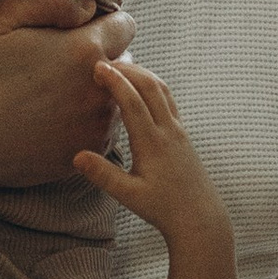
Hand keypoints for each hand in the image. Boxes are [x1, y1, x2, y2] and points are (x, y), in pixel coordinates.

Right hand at [0, 0, 135, 198]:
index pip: (126, 26)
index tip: (82, 30)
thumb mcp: (0, 16)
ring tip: (59, 92)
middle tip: (66, 63)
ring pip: (116, 100)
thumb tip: (88, 6)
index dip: (104, 23)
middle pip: (126, 64)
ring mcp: (94, 127)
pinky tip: (56, 118)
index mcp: (83, 50)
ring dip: (99, 92)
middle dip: (105, 58)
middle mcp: (98, 91)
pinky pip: (103, 131)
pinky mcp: (84, 153)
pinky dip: (87, 122)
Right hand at [72, 58, 230, 252]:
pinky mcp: (183, 134)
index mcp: (153, 143)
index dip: (115, 80)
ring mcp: (179, 130)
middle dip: (127, 69)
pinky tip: (140, 87)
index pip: (132, 101)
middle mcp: (169, 131)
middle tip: (104, 60)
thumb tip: (77, 156)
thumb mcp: (128, 195)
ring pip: (162, 90)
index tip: (97, 66)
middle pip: (150, 86)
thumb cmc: (163, 209)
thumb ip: (103, 175)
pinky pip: (168, 100)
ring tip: (120, 66)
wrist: (200, 218)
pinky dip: (152, 86)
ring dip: (142, 74)